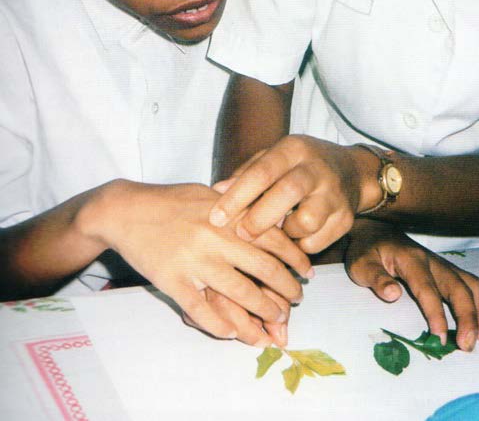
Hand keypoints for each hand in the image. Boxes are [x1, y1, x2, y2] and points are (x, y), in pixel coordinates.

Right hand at [80, 179, 309, 340]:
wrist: (123, 211)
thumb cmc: (169, 200)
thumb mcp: (208, 194)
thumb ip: (239, 206)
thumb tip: (271, 218)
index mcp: (227, 214)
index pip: (273, 239)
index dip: (295, 258)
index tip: (306, 272)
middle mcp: (215, 237)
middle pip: (263, 269)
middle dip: (286, 290)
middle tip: (296, 301)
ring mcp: (193, 261)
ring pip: (239, 293)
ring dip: (262, 312)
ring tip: (275, 322)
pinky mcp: (171, 281)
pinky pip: (201, 310)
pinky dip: (220, 326)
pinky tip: (232, 333)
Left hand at [210, 135, 359, 252]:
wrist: (351, 172)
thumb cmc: (298, 166)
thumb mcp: (273, 159)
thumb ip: (245, 174)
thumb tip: (216, 192)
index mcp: (294, 150)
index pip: (262, 172)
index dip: (237, 196)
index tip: (217, 217)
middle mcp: (317, 169)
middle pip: (288, 193)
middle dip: (259, 218)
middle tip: (240, 234)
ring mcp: (335, 195)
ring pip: (306, 222)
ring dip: (283, 235)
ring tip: (273, 234)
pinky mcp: (345, 219)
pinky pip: (316, 243)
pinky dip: (298, 247)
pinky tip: (291, 241)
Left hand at [345, 220, 478, 350]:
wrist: (376, 230)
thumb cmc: (367, 251)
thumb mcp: (361, 264)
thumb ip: (376, 278)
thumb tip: (393, 295)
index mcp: (410, 260)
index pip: (427, 289)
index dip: (436, 314)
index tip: (440, 337)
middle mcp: (432, 260)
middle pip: (458, 287)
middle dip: (467, 317)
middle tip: (466, 345)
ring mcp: (443, 264)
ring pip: (471, 284)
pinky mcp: (447, 269)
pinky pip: (472, 282)